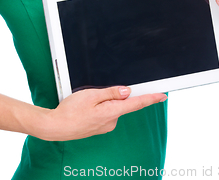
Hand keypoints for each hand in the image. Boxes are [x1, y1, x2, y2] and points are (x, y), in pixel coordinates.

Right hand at [39, 86, 166, 140]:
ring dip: (104, 100)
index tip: (163, 95)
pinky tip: (86, 107)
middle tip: (96, 92)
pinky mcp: (99, 127)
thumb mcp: (91, 95)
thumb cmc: (70, 111)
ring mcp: (105, 126)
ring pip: (112, 107)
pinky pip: (105, 113)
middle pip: (123, 103)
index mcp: (112, 111)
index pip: (137, 104)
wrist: (55, 127)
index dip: (151, 98)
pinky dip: (100, 107)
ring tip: (85, 100)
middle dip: (115, 94)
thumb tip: (128, 91)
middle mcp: (112, 121)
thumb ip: (111, 92)